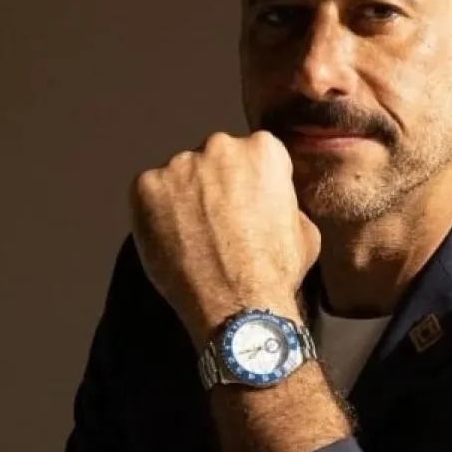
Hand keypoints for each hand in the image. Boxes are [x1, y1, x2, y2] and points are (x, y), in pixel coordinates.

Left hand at [128, 131, 321, 344]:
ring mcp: (180, 165)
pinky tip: (171, 241)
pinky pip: (149, 194)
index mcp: (263, 150)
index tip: (244, 204)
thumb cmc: (276, 271)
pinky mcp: (146, 186)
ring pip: (179, 176)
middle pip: (213, 159)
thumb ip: (284, 203)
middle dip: (213, 184)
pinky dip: (155, 214)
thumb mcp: (304, 230)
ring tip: (192, 237)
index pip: (251, 153)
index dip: (247, 183)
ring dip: (184, 198)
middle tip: (217, 222)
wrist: (238, 304)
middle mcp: (219, 146)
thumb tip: (271, 204)